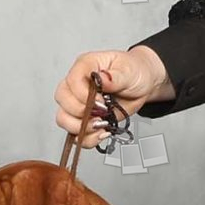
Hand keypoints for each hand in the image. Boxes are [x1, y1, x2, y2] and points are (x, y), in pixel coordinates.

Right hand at [54, 46, 172, 139]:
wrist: (142, 85)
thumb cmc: (133, 71)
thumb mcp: (129, 70)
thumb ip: (114, 76)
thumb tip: (100, 79)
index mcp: (85, 66)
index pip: (72, 81)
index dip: (84, 96)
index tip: (102, 101)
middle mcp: (77, 84)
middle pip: (62, 101)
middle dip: (81, 113)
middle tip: (102, 114)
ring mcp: (79, 103)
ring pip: (63, 119)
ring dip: (81, 128)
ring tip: (102, 125)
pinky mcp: (85, 119)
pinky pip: (76, 134)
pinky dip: (88, 138)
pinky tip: (102, 132)